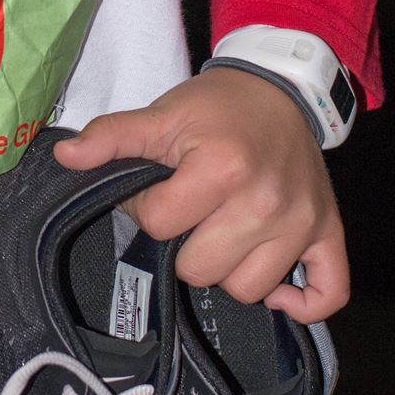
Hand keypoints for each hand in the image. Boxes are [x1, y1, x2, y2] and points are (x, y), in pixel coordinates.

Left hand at [54, 71, 349, 322]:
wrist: (280, 89)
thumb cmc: (216, 107)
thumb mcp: (162, 114)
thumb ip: (113, 137)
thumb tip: (67, 158)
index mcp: (223, 168)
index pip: (160, 225)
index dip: (149, 209)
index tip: (161, 188)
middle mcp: (266, 201)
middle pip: (200, 270)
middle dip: (186, 245)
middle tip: (195, 212)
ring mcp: (302, 222)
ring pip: (247, 290)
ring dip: (230, 270)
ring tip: (227, 234)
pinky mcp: (328, 234)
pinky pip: (328, 295)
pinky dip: (301, 304)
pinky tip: (275, 290)